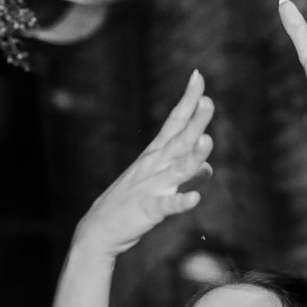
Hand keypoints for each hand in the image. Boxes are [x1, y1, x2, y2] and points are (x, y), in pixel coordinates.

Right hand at [73, 71, 214, 256]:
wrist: (98, 230)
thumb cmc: (129, 204)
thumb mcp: (159, 184)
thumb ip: (187, 175)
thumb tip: (209, 169)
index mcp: (155, 156)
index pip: (174, 122)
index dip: (187, 100)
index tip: (198, 76)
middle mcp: (154, 166)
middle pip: (179, 140)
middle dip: (194, 122)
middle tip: (209, 101)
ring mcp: (150, 186)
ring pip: (177, 169)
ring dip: (193, 156)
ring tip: (207, 141)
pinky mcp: (148, 209)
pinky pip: (166, 204)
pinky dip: (180, 201)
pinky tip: (194, 198)